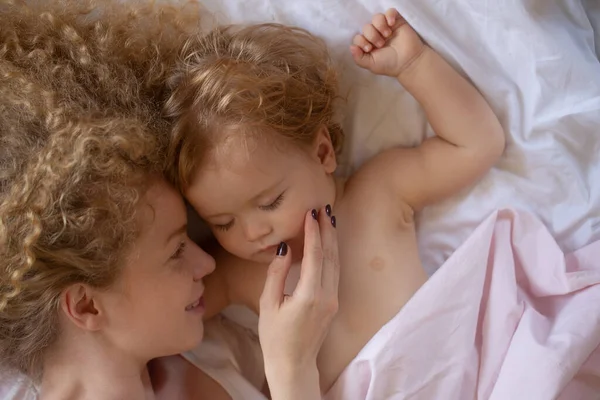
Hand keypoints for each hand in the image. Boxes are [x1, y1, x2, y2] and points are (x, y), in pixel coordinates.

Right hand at [258, 207, 339, 398]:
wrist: (294, 364)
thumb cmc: (275, 337)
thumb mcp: (268, 304)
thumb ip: (276, 274)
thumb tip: (283, 248)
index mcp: (309, 296)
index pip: (314, 256)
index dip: (312, 232)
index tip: (309, 213)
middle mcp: (326, 296)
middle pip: (330, 255)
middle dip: (327, 229)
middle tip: (322, 207)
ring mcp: (333, 300)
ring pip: (336, 262)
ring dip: (332, 239)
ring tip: (328, 218)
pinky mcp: (333, 303)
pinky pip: (335, 272)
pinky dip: (332, 253)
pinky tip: (328, 242)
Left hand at [350, 8, 424, 77]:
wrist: (408, 62)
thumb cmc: (389, 64)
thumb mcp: (371, 65)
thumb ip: (359, 58)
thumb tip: (351, 47)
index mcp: (368, 45)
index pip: (358, 37)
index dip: (361, 41)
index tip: (369, 48)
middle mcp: (375, 35)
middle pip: (366, 27)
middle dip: (372, 36)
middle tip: (381, 44)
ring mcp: (386, 27)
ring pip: (376, 18)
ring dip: (379, 26)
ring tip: (387, 35)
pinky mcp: (397, 21)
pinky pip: (390, 12)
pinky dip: (389, 16)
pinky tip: (391, 24)